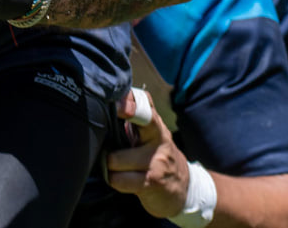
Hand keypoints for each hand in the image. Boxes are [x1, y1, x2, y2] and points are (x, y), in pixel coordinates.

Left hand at [106, 89, 192, 219]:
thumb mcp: (150, 135)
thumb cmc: (157, 156)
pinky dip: (112, 179)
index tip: (116, 102)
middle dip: (115, 127)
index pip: (145, 105)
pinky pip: (118, 179)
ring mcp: (156, 161)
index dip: (130, 101)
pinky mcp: (150, 182)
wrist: (182, 187)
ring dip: (107, 163)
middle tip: (107, 139)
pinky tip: (118, 178)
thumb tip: (105, 106)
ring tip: (112, 165)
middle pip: (139, 121)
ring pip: (115, 158)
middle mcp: (158, 139)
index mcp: (155, 125)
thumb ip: (134, 120)